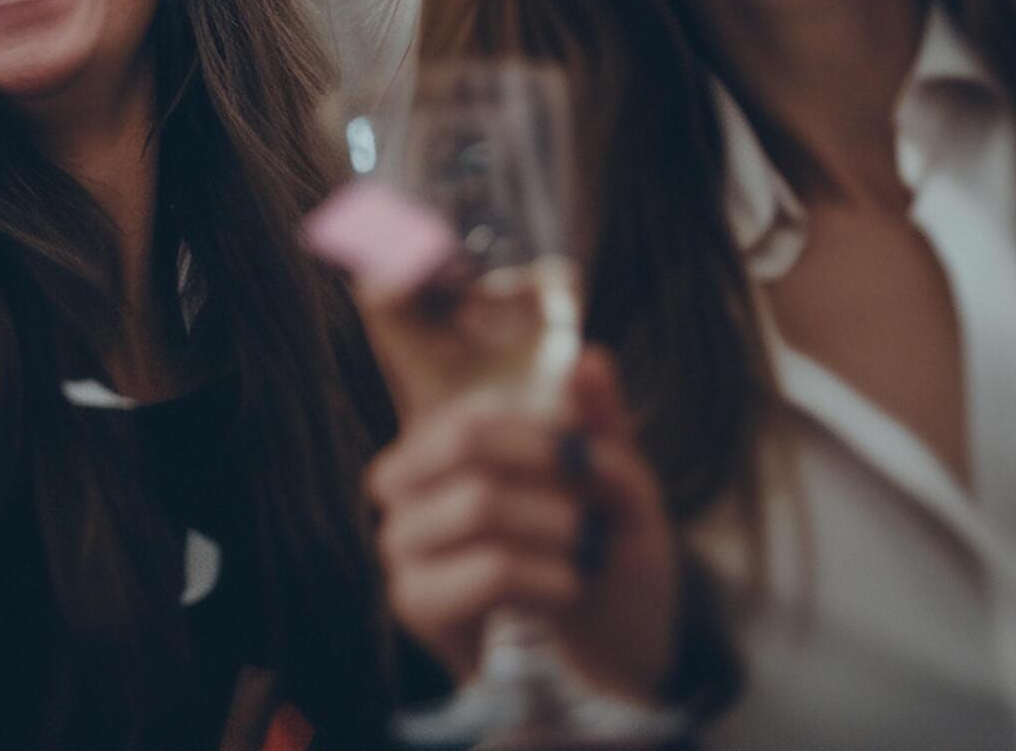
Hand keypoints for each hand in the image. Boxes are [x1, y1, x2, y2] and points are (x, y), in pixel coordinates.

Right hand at [366, 348, 679, 703]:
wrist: (606, 657)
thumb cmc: (598, 556)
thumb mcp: (614, 484)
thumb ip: (599, 424)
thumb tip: (591, 358)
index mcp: (437, 447)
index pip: (468, 409)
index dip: (533, 425)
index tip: (589, 453)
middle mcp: (404, 488)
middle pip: (462, 440)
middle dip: (543, 459)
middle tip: (597, 488)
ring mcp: (402, 545)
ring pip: (480, 502)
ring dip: (556, 523)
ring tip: (592, 547)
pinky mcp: (416, 601)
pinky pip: (488, 567)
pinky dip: (547, 573)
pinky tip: (571, 587)